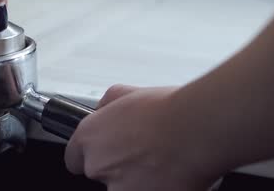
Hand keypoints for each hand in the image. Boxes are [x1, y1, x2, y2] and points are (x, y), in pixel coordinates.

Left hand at [65, 85, 220, 190]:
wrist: (199, 128)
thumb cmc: (171, 111)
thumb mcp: (128, 93)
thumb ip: (108, 103)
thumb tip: (104, 108)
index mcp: (90, 137)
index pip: (74, 157)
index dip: (94, 154)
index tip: (107, 153)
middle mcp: (99, 165)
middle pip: (100, 173)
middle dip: (119, 167)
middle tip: (144, 155)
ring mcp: (119, 188)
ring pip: (122, 187)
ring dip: (138, 181)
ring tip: (162, 164)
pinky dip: (158, 187)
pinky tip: (171, 175)